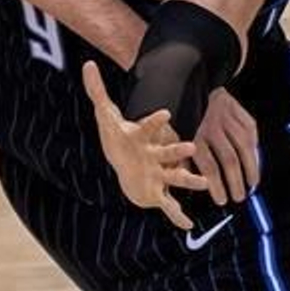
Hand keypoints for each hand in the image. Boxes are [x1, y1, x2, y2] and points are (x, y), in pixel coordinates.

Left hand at [82, 62, 209, 229]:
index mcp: (144, 137)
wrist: (126, 160)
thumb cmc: (118, 137)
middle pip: (168, 152)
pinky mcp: (157, 192)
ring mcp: (160, 174)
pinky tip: (188, 226)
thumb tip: (87, 64)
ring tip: (202, 185)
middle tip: (189, 148)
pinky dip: (177, 216)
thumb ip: (97, 90)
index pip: (150, 126)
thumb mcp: (106, 114)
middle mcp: (157, 155)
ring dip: (189, 181)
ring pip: (177, 177)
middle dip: (178, 151)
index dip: (156, 121)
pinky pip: (169, 206)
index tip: (166, 114)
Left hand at [191, 87, 258, 203]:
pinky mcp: (246, 120)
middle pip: (229, 160)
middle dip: (235, 182)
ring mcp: (232, 124)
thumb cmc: (195, 123)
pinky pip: (254, 141)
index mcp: (197, 137)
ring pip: (245, 151)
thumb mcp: (184, 139)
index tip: (221, 201)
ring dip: (250, 171)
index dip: (216, 185)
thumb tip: (184, 185)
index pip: (209, 165)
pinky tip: (256, 169)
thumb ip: (185, 160)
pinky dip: (256, 157)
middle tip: (238, 198)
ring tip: (251, 186)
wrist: (211, 93)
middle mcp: (214, 130)